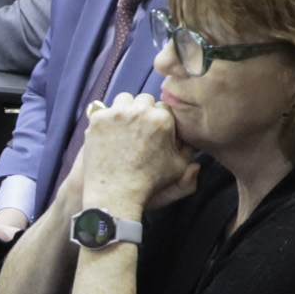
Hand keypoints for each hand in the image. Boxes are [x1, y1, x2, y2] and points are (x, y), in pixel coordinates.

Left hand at [76, 93, 192, 216]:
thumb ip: (188, 152)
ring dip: (126, 110)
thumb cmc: (148, 183)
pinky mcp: (98, 118)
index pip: (164, 107)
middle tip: (139, 130)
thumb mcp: (177, 169)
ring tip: (124, 128)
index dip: (160, 119)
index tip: (154, 131)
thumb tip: (196, 145)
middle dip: (144, 112)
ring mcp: (117, 113)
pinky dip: (108, 119)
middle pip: (145, 100)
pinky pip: (105, 109)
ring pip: (125, 100)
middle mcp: (141, 111)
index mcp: (163, 119)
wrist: (114, 193)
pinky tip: (109, 134)